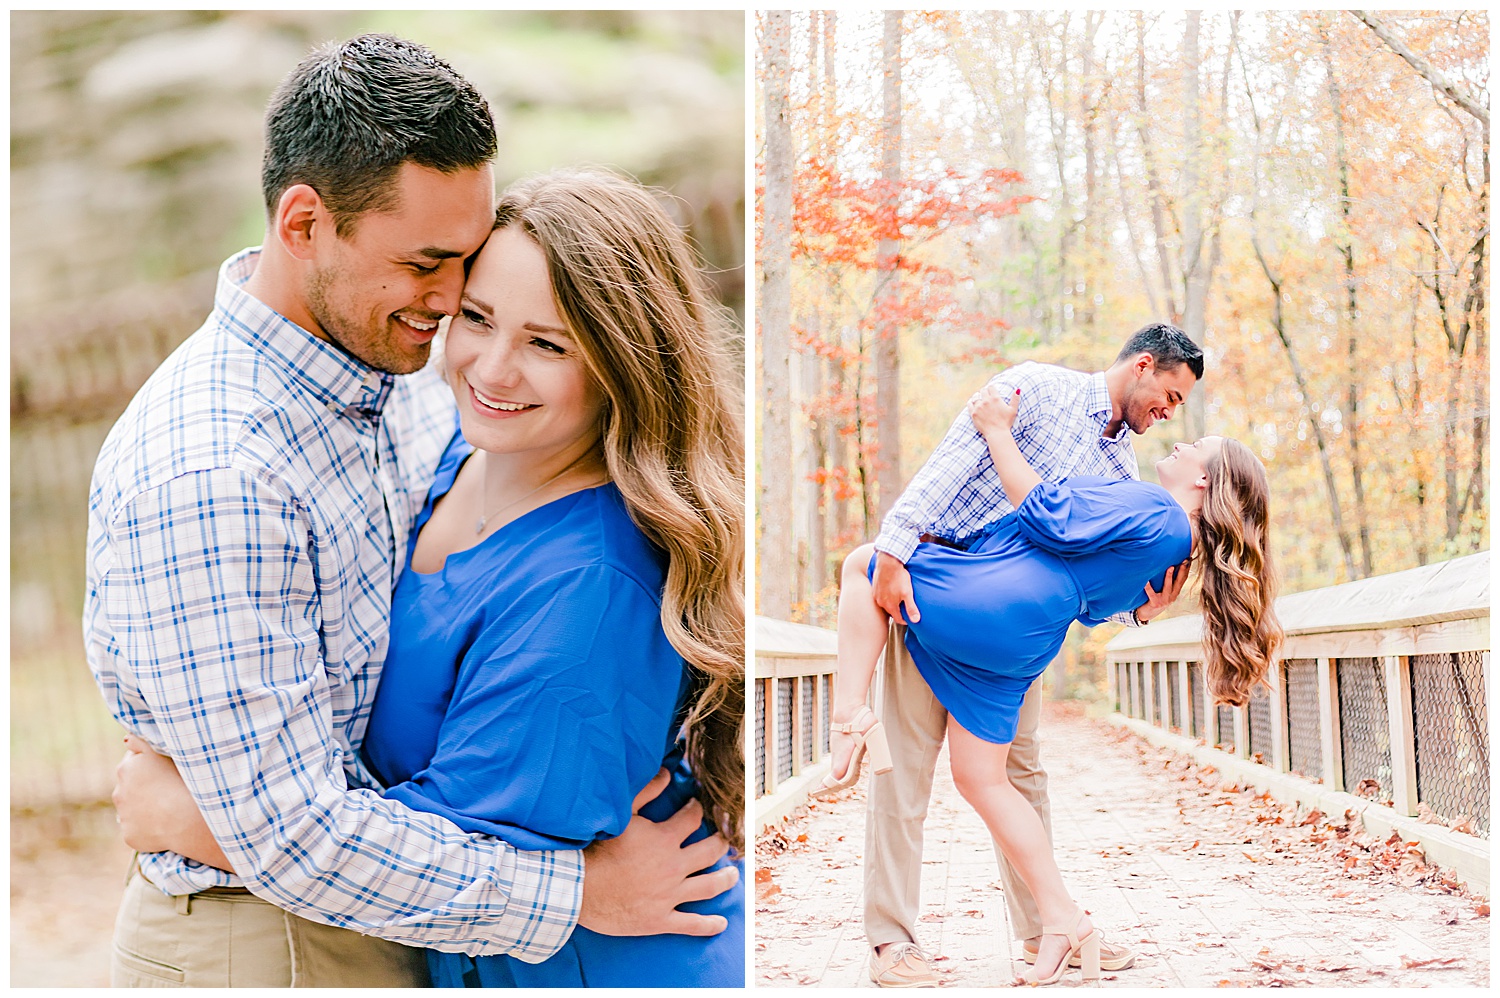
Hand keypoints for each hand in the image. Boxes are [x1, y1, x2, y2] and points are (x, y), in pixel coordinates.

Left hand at [114, 734, 232, 871]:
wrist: (189, 821)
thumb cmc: (183, 781)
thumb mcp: (163, 752)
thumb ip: (141, 741)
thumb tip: (126, 738)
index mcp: (127, 768)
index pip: (135, 761)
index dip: (151, 764)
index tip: (166, 769)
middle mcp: (119, 791)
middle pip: (131, 785)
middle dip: (145, 786)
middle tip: (169, 788)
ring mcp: (124, 816)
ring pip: (133, 808)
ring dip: (146, 806)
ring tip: (170, 807)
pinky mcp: (129, 835)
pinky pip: (138, 828)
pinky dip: (149, 826)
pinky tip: (166, 824)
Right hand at [578, 769, 736, 936]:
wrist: (578, 889)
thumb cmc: (597, 849)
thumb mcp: (621, 814)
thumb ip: (646, 791)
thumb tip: (668, 772)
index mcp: (664, 839)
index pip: (693, 818)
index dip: (697, 809)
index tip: (697, 806)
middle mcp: (673, 867)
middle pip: (710, 852)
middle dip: (721, 843)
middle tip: (725, 840)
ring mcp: (669, 895)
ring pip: (708, 886)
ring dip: (725, 880)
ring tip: (733, 875)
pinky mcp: (660, 920)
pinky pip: (691, 924)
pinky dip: (708, 924)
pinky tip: (721, 923)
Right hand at [870, 551, 918, 623]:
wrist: (888, 563)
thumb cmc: (899, 577)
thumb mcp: (908, 593)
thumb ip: (911, 608)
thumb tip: (916, 621)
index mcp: (890, 606)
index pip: (898, 620)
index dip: (905, 620)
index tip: (909, 617)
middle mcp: (881, 603)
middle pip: (892, 612)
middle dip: (898, 610)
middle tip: (905, 605)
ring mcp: (876, 596)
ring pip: (885, 604)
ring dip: (891, 602)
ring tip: (898, 596)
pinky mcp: (874, 589)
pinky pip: (880, 596)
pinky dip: (886, 595)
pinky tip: (891, 589)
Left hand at [968, 384, 1019, 438]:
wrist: (997, 433)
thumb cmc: (1006, 422)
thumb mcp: (1013, 410)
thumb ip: (1015, 399)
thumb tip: (1017, 389)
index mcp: (995, 398)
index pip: (990, 387)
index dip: (991, 388)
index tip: (991, 390)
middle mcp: (986, 401)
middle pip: (983, 391)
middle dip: (984, 391)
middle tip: (985, 394)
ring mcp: (978, 407)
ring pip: (975, 397)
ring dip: (977, 396)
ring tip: (978, 397)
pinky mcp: (973, 413)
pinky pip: (969, 404)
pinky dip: (971, 402)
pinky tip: (972, 402)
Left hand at [1135, 559, 1189, 623]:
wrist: (1147, 614)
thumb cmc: (1155, 598)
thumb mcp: (1165, 591)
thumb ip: (1168, 582)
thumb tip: (1170, 565)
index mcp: (1175, 592)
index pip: (1183, 580)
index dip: (1187, 570)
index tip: (1189, 560)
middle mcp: (1172, 596)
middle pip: (1179, 582)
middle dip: (1182, 571)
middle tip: (1184, 561)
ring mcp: (1164, 600)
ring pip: (1168, 587)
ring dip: (1169, 577)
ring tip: (1170, 567)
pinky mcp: (1155, 603)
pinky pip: (1151, 594)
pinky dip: (1148, 587)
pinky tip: (1146, 581)